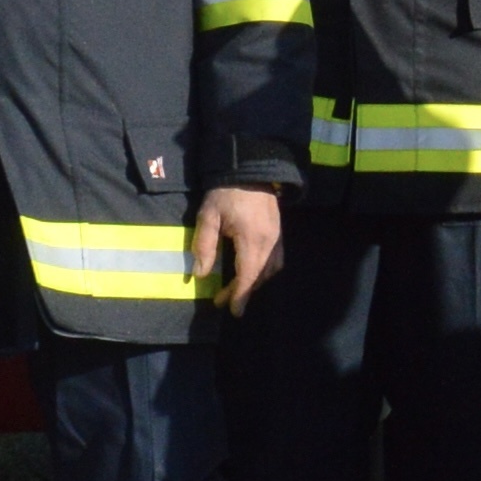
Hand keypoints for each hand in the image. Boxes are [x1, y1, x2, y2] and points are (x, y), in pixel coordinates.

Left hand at [194, 185, 284, 310]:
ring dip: (255, 282)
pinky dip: (265, 271)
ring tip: (237, 288)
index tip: (232, 311)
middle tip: (223, 300)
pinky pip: (276, 260)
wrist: (250, 170)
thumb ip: (204, 246)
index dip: (240, 295)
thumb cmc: (226, 193)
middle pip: (259, 276)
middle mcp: (269, 242)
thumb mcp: (208, 216)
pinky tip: (252, 272)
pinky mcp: (279, 232)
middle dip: (243, 292)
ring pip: (271, 270)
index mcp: (252, 239)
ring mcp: (277, 237)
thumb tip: (202, 274)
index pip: (248, 275)